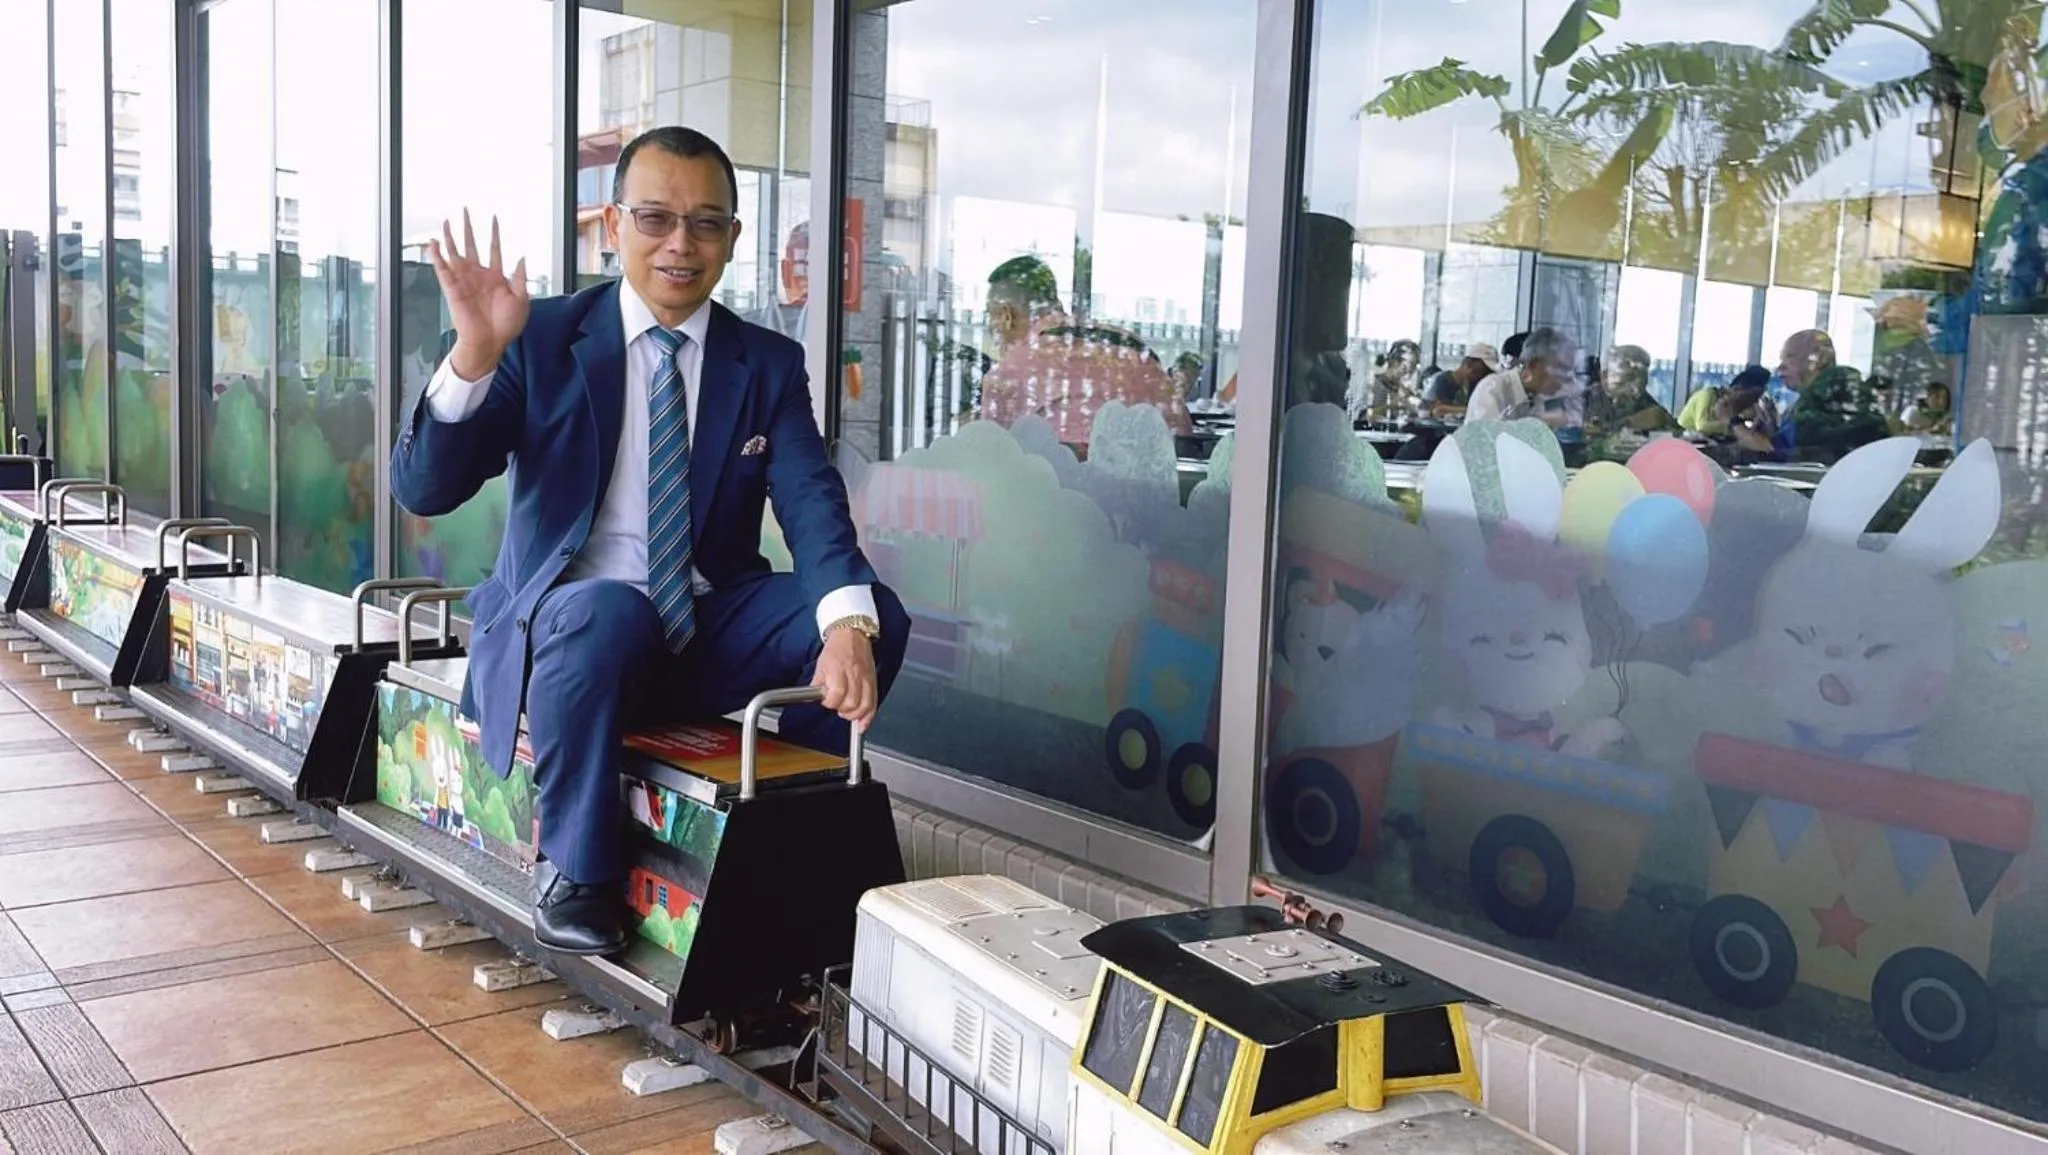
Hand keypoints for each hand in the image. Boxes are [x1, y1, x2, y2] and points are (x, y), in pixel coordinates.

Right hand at [428, 209, 529, 378]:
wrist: (491, 342)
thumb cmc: (506, 326)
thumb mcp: (521, 299)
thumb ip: (521, 278)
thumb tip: (522, 258)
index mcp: (496, 277)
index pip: (494, 249)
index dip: (494, 233)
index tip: (493, 218)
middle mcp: (478, 275)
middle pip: (472, 245)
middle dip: (468, 227)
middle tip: (464, 210)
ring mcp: (465, 280)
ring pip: (455, 253)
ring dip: (450, 237)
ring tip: (446, 220)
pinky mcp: (452, 289)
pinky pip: (443, 269)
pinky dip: (437, 256)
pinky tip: (433, 242)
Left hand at [813, 628, 878, 729]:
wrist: (852, 635)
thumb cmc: (836, 649)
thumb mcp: (821, 664)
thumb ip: (817, 683)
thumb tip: (813, 697)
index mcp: (839, 670)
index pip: (837, 694)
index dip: (830, 702)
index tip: (827, 701)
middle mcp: (855, 675)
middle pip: (851, 703)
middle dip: (842, 710)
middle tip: (837, 706)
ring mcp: (866, 679)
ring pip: (864, 706)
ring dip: (854, 715)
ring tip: (847, 713)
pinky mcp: (873, 682)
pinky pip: (874, 704)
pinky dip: (868, 717)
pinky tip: (862, 724)